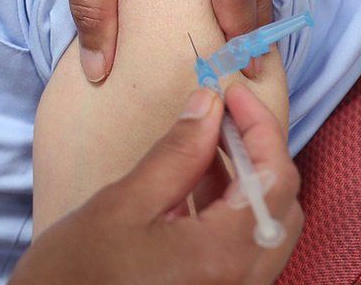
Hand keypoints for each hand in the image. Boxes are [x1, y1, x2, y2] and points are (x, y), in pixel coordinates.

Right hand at [13, 85, 302, 284]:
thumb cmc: (78, 271)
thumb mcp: (123, 203)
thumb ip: (176, 154)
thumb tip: (209, 106)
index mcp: (223, 255)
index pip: (274, 178)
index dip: (259, 127)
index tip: (231, 93)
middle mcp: (243, 280)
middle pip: (283, 204)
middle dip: (258, 152)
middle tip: (221, 116)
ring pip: (268, 228)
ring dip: (246, 181)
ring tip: (204, 143)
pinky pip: (246, 249)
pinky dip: (233, 211)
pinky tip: (194, 186)